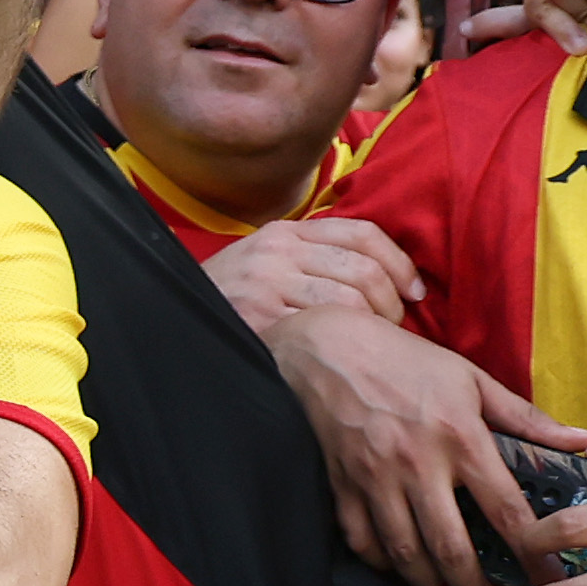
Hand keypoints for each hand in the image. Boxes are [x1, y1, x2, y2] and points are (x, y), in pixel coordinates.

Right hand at [205, 215, 416, 340]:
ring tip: (370, 343)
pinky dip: (344, 342)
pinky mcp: (258, 319)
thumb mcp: (267, 263)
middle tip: (393, 327)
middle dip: (391, 304)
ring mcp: (265, 285)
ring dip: (373, 327)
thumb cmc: (230, 299)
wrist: (171, 319)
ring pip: (349, 301)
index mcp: (284, 232)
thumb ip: (314, 258)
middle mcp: (276, 251)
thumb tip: (387, 273)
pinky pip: (323, 328)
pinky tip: (345, 354)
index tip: (415, 292)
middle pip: (363, 270)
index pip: (362, 234)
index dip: (400, 263)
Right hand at [269, 304, 586, 585]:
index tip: (547, 578)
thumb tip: (583, 441)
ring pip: (404, 551)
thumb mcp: (471, 379)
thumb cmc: (405, 361)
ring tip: (443, 580)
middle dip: (472, 583)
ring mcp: (375, 477)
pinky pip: (361, 539)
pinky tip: (397, 560)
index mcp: (461, 437)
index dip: (531, 552)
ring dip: (428, 578)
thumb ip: (526, 417)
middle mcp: (418, 463)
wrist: (327, 348)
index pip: (505, 509)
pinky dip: (382, 559)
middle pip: (451, 546)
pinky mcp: (341, 483)